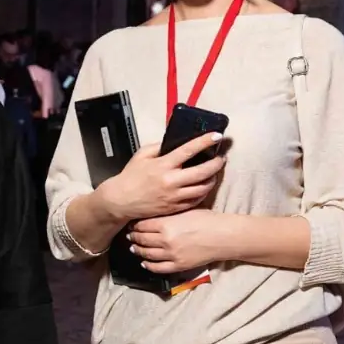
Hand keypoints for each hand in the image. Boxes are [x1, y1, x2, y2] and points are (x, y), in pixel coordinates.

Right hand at [100, 135, 224, 224]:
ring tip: (214, 172)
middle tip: (221, 158)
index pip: (188, 150)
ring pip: (203, 188)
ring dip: (213, 178)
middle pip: (203, 171)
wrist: (122, 201)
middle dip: (216, 163)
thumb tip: (176, 142)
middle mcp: (171, 181)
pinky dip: (203, 192)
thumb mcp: (141, 155)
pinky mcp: (175, 207)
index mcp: (163, 165)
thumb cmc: (131, 176)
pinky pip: (196, 200)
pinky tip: (204, 186)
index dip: (205, 142)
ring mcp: (174, 196)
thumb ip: (159, 146)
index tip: (217, 136)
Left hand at [128, 209, 223, 272]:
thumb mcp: (183, 211)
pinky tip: (144, 263)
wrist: (222, 236)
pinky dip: (148, 265)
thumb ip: (166, 215)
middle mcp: (164, 240)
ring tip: (134, 248)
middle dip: (133, 237)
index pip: (141, 225)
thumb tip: (151, 216)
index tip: (131, 224)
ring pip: (146, 254)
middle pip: (141, 239)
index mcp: (165, 224)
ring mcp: (170, 255)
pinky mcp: (178, 265)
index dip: (134, 225)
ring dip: (138, 251)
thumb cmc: (206, 219)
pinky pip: (158, 268)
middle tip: (129, 235)